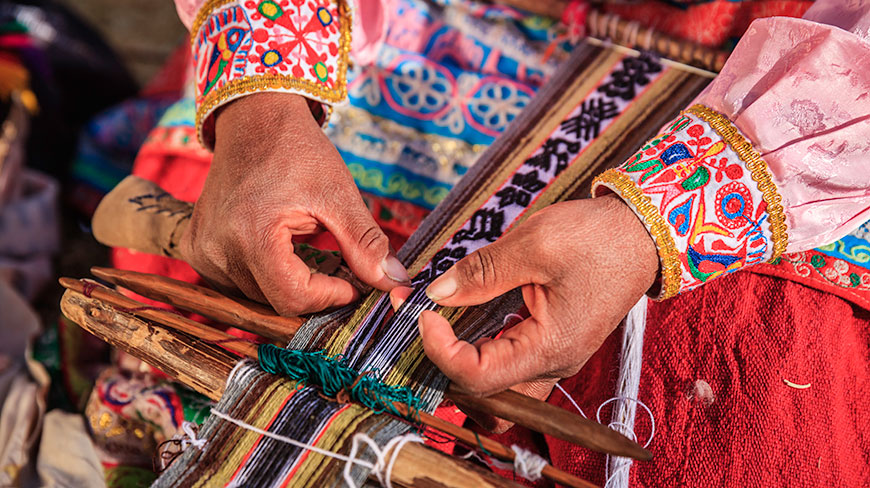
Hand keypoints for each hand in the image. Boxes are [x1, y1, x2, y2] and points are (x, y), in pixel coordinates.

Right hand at [182, 93, 408, 315]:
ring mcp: (201, 250)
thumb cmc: (297, 151)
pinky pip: (235, 282)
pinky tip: (277, 248)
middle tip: (337, 265)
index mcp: (252, 234)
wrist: (254, 119)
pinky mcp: (195, 248)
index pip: (293, 298)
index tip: (353, 283)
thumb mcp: (339, 194)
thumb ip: (365, 243)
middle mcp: (217, 248)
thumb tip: (393, 283)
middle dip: (313, 290)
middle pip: (276, 300)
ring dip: (288, 283)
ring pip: (256, 295)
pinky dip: (262, 275)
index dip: (330, 296)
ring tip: (307, 249)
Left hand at [409, 195, 657, 430]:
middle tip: (421, 317)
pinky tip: (462, 316)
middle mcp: (552, 365)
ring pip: (494, 388)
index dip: (438, 349)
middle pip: (482, 395)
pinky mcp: (549, 345)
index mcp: (550, 348)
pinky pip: (506, 365)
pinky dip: (477, 349)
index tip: (422, 311)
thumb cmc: (598, 237)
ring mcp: (552, 358)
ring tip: (437, 320)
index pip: (477, 377)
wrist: (642, 234)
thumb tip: (437, 293)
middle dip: (442, 363)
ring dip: (459, 361)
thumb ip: (482, 272)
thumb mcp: (536, 244)